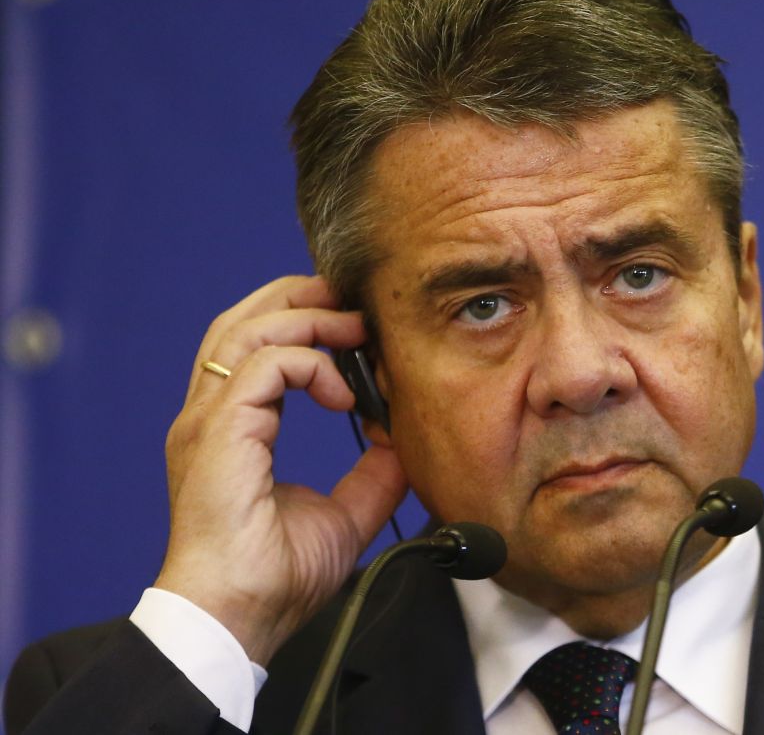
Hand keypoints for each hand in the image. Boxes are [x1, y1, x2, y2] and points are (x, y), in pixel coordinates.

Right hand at [153, 275, 407, 663]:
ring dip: (307, 318)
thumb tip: (403, 438)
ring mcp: (207, 422)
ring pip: (247, 330)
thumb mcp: (346, 514)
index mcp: (230, 430)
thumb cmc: (276, 577)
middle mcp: (210, 417)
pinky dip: (309, 363)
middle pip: (240, 322)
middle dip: (298, 297)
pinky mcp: (219, 432)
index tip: (358, 332)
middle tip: (352, 300)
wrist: (240, 619)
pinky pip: (264, 365)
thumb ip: (374, 473)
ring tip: (354, 329)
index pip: (253, 349)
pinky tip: (344, 394)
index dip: (303, 325)